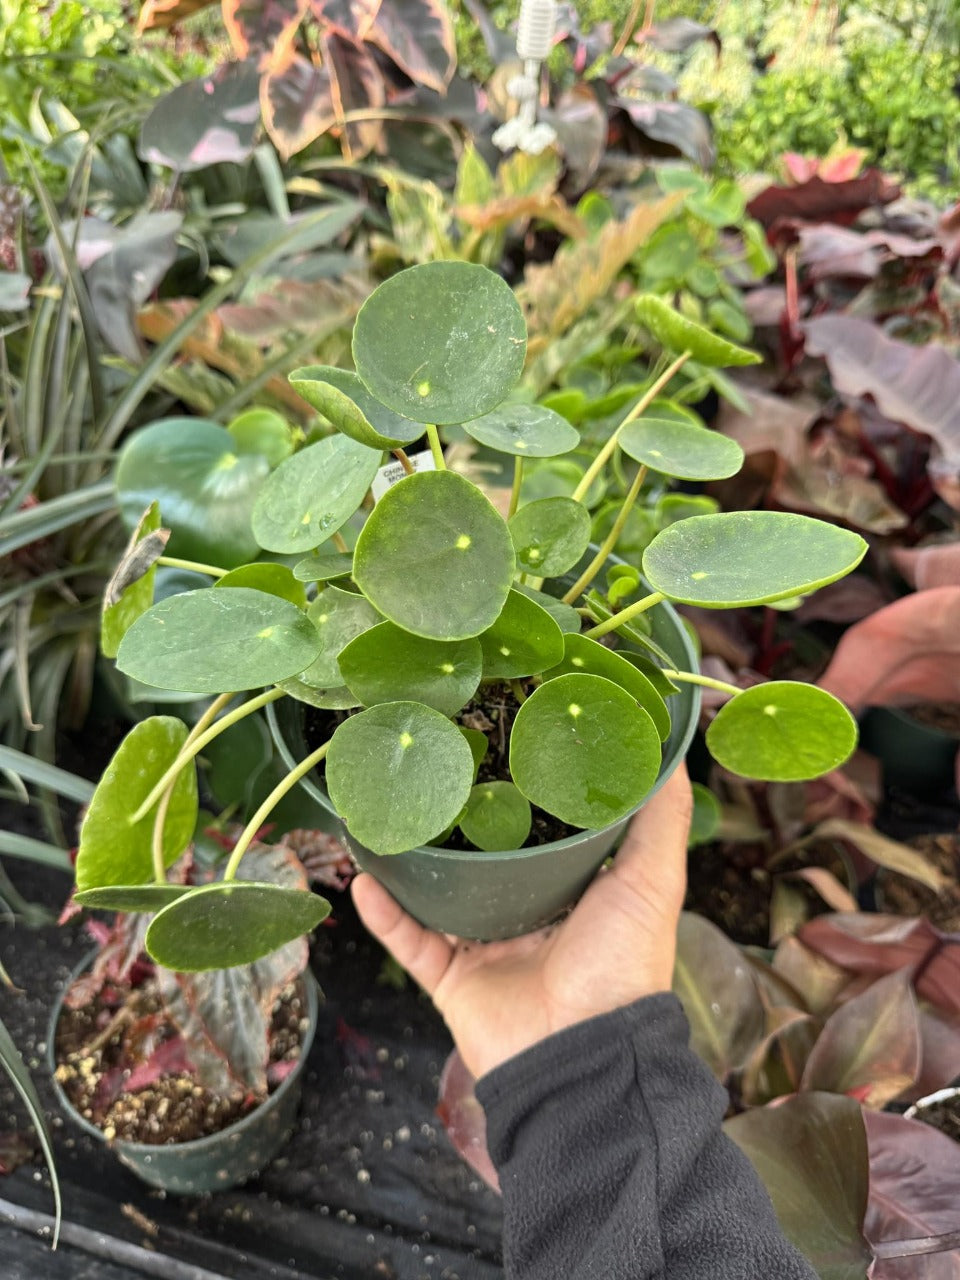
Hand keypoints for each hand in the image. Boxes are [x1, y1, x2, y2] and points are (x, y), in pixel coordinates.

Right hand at [352, 765, 692, 1079]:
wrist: (581, 1055)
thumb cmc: (622, 964)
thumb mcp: (652, 880)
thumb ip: (660, 819)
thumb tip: (672, 754)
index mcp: (575, 896)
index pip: (544, 835)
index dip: (528, 796)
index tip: (506, 746)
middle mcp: (529, 919)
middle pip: (485, 864)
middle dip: (460, 826)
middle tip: (434, 771)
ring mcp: (487, 952)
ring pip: (438, 898)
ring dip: (411, 864)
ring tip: (385, 813)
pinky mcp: (453, 982)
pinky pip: (409, 942)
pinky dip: (384, 914)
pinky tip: (362, 875)